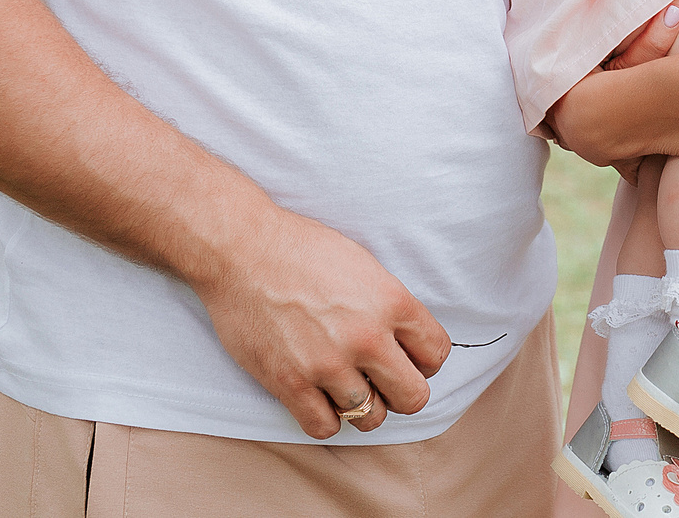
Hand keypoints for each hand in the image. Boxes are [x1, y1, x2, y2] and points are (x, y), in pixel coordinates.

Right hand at [188, 205, 451, 438]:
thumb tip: (406, 341)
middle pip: (413, 397)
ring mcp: (328, 364)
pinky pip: (324, 428)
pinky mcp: (290, 383)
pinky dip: (326, 419)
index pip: (436, 353)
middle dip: (403, 392)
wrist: (242, 250)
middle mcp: (367, 337)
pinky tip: (320, 399)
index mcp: (391, 301)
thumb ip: (390, 306)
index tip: (410, 359)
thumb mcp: (364, 265)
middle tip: (385, 382)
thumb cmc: (301, 249)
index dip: (426, 361)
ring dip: (364, 408)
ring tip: (349, 388)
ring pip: (370, 418)